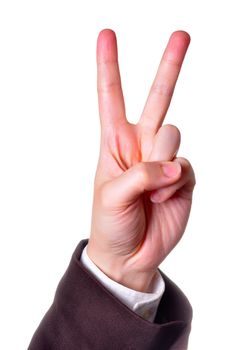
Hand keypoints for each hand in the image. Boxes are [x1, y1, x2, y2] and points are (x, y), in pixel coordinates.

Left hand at [87, 29, 195, 291]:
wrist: (130, 254)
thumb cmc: (110, 223)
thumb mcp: (112, 196)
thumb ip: (141, 174)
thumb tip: (174, 165)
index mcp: (115, 143)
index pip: (111, 97)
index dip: (109, 66)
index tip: (107, 35)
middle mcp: (142, 145)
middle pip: (158, 97)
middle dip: (169, 66)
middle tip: (182, 34)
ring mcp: (165, 160)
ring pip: (174, 135)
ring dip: (164, 162)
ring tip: (153, 191)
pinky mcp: (184, 177)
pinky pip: (187, 166)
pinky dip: (177, 183)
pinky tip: (166, 198)